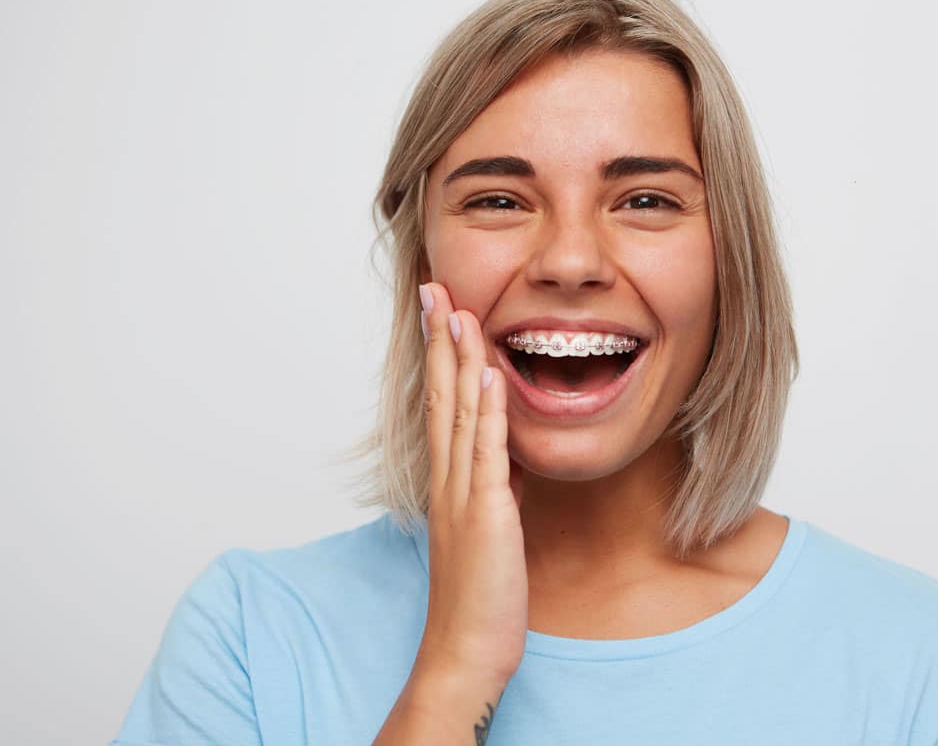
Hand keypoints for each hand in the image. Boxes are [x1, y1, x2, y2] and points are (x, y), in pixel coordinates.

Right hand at [415, 282, 528, 684]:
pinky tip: (489, 373)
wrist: (467, 648)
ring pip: (457, 413)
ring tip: (457, 309)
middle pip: (440, 396)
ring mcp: (463, 494)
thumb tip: (503, 458)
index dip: (440, 357)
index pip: (440, 405)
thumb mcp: (488, 529)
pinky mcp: (486, 514)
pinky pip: (486, 452)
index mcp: (448, 482)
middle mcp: (448, 480)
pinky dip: (487, 410)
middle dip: (438, 340)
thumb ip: (491, 488)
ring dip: (458, 359)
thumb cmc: (479, 595)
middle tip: (434, 288)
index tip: (440, 314)